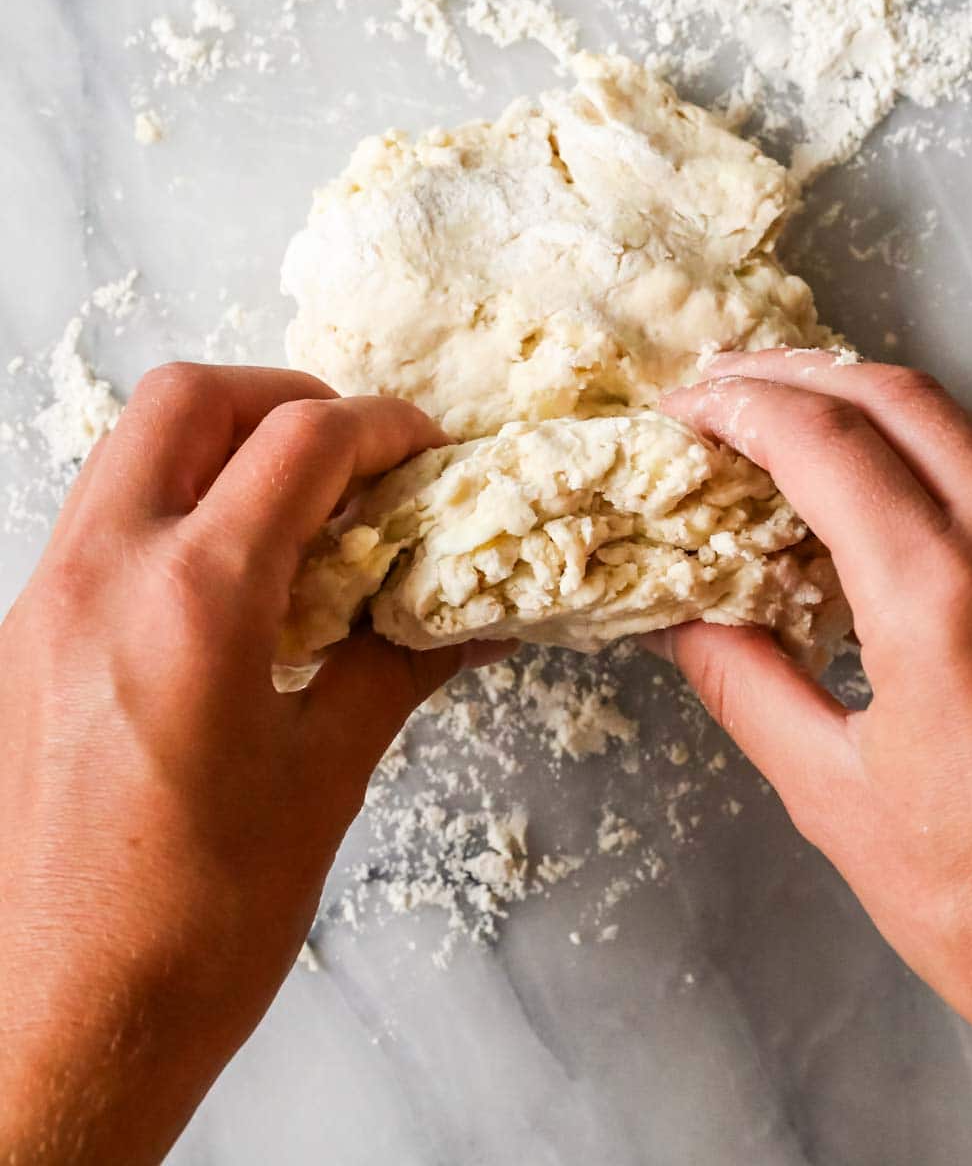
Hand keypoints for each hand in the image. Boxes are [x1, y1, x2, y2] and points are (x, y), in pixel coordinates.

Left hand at [0, 365, 500, 1165]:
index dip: (382, 427)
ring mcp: (43, 601)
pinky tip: (226, 586)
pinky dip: (170, 509)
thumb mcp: (325, 779)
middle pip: (187, 398)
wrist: (58, 1026)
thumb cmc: (200, 921)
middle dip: (283, 399)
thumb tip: (472, 618)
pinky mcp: (19, 641)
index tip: (426, 452)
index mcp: (193, 599)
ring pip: (128, 450)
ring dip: (218, 447)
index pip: (300, 443)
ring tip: (294, 512)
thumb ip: (397, 666)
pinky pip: (99, 522)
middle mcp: (101, 573)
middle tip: (351, 454)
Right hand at [654, 351, 971, 1165]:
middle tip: (724, 384)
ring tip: (794, 417)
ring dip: (872, 401)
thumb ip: (742, 677)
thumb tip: (674, 606)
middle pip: (899, 396)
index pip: (824, 441)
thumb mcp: (833, 797)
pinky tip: (892, 484)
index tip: (684, 406)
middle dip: (798, 374)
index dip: (739, 407)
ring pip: (966, 422)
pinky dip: (939, 450)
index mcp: (944, 600)